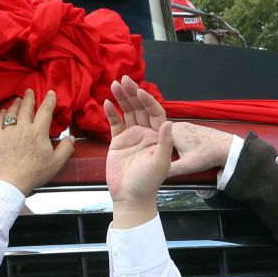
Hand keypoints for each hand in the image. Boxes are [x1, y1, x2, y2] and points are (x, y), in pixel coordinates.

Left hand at [0, 89, 77, 196]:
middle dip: (29, 98)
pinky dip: (1, 114)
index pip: (45, 111)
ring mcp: (9, 132)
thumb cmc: (35, 173)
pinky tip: (3, 111)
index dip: (49, 100)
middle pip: (26, 108)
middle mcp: (23, 128)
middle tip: (29, 91)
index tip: (51, 93)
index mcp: (39, 132)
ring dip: (15, 104)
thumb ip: (65, 149)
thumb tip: (71, 138)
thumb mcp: (56, 163)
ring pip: (12, 112)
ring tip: (17, 99)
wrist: (12, 180)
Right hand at [105, 75, 236, 182]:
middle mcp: (146, 133)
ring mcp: (132, 136)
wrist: (130, 197)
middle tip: (124, 79)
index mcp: (158, 136)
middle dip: (132, 93)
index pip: (155, 112)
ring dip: (122, 98)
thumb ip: (165, 143)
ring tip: (114, 84)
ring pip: (128, 112)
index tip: (139, 91)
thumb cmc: (148, 182)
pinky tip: (107, 103)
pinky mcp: (119, 141)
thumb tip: (169, 122)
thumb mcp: (160, 163)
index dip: (148, 100)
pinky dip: (112, 113)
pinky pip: (115, 123)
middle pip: (140, 108)